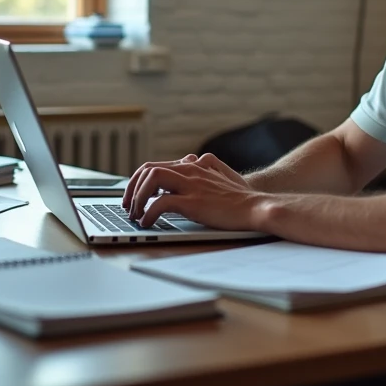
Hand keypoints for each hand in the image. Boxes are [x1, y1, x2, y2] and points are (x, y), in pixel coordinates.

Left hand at [122, 153, 264, 230]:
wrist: (257, 206)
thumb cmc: (241, 197)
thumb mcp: (220, 176)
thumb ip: (204, 169)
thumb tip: (192, 162)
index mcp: (194, 166)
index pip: (156, 165)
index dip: (139, 181)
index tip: (134, 196)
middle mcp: (190, 170)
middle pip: (148, 168)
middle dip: (132, 188)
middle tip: (128, 207)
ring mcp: (191, 185)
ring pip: (152, 178)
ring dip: (137, 197)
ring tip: (135, 214)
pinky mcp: (194, 201)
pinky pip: (161, 202)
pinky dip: (149, 213)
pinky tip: (148, 223)